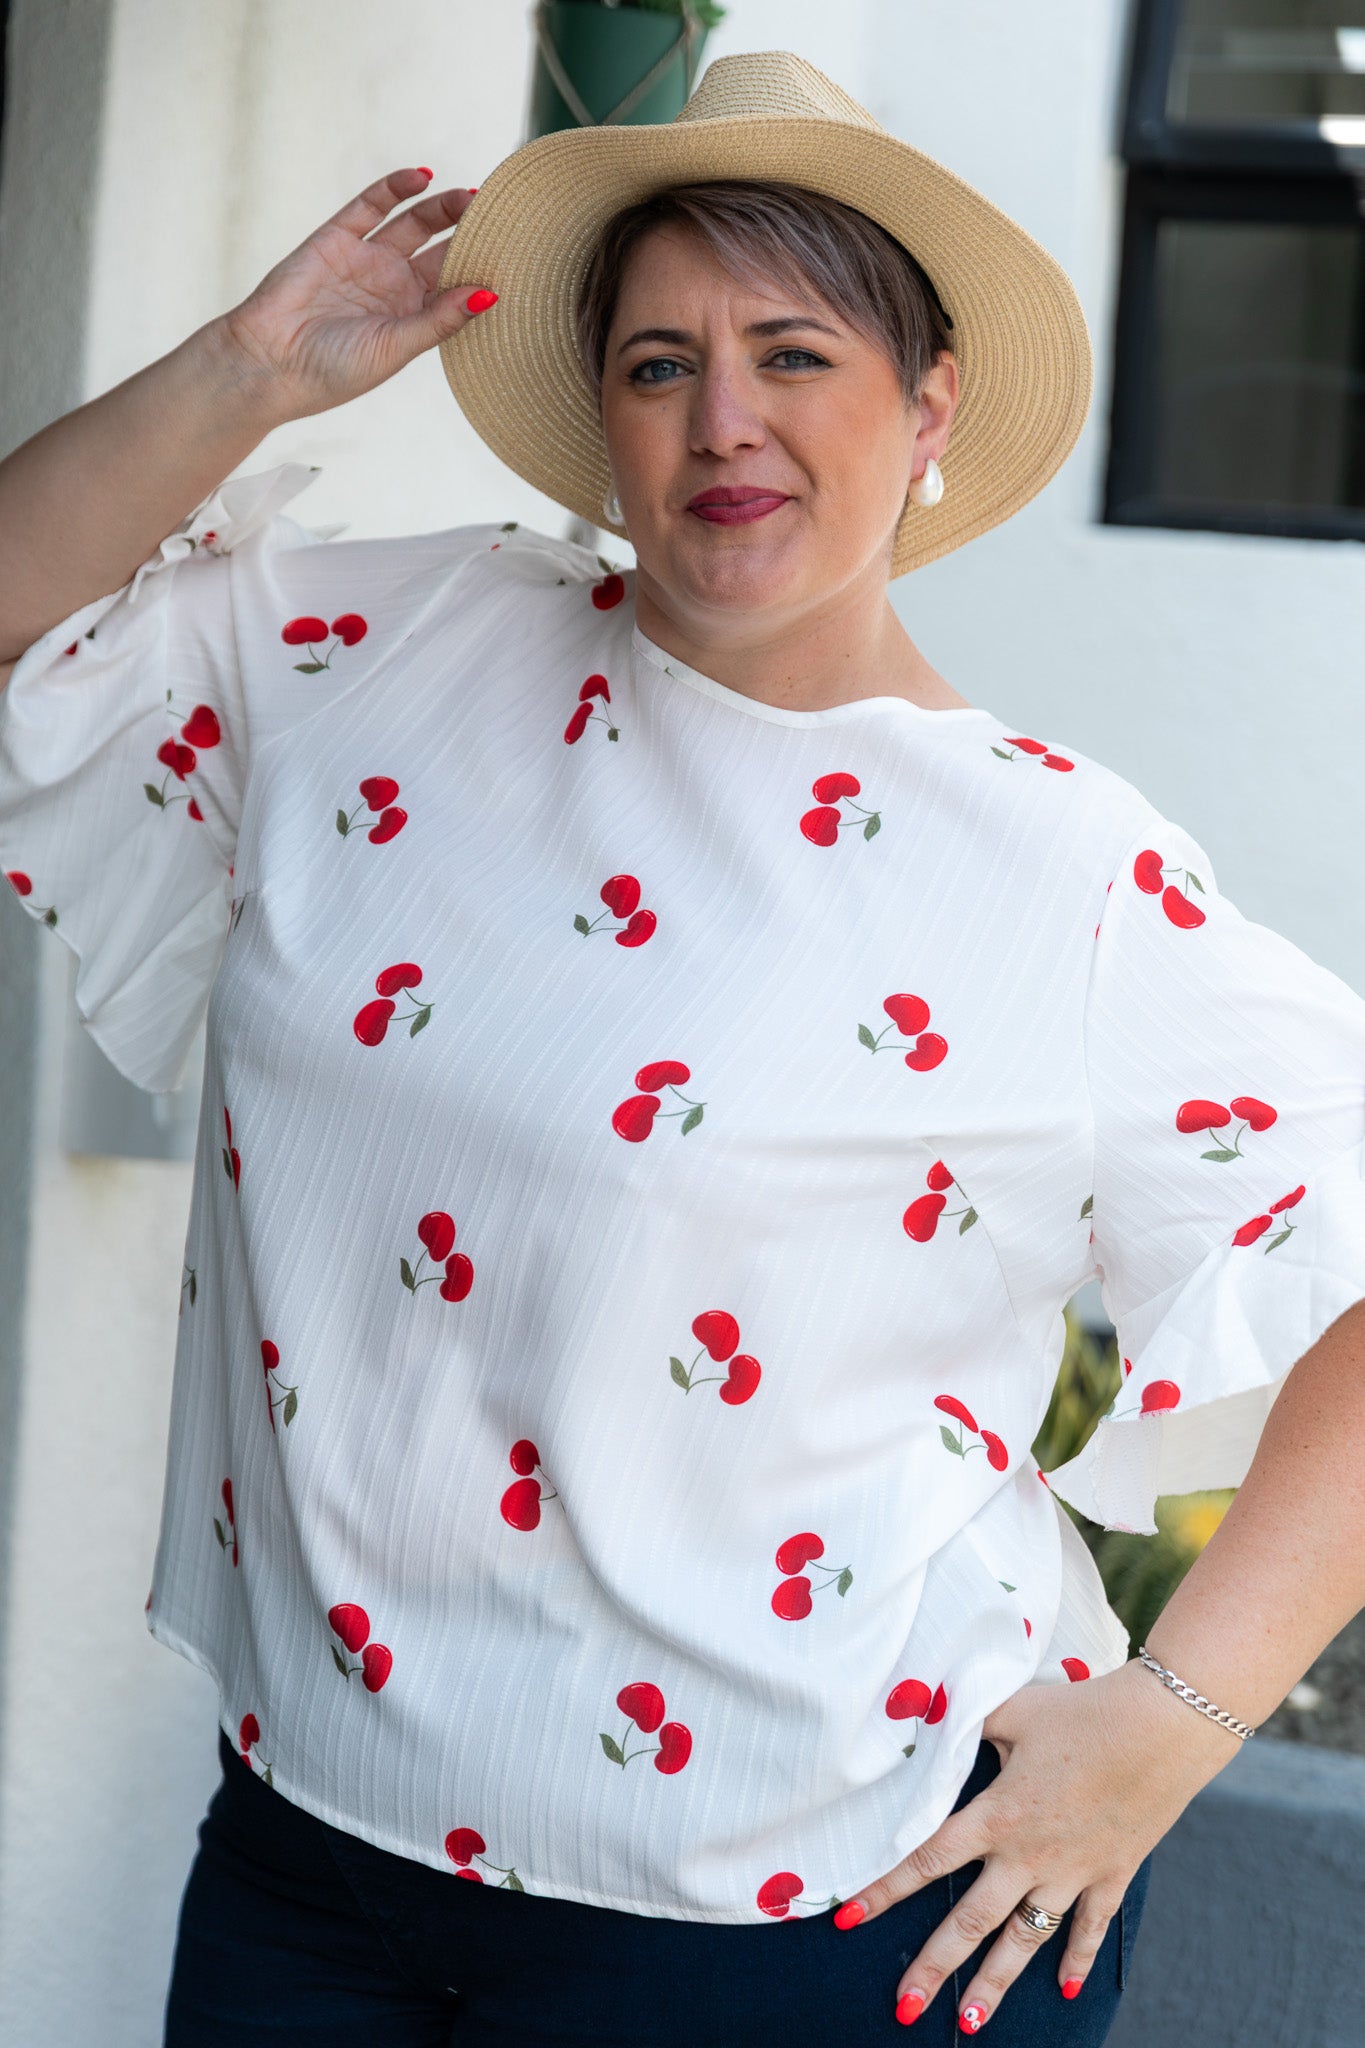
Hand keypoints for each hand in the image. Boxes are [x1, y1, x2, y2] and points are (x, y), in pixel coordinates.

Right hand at [213, 168, 493, 423]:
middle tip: (499, 216)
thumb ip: (440, 319)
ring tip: (469, 196)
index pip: (457, 285)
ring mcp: (367, 260)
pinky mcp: (337, 237)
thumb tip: (489, 295)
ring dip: (442, 207)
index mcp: (413, 319)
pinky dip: (395, 187)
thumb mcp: (396, 347)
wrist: (269, 362)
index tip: (517, 252)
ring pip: (413, 223)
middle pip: (442, 249)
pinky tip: (422, 176)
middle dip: (470, 232)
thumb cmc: (334, 371)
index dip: (483, 267)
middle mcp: (394, 287)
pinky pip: (371, 205)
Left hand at [833, 1657, 1236, 2030]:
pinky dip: (1077, 1960)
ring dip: (995, 1984)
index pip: (927, 1858)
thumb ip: (966, 1720)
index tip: (848, 1918)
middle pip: (970, 1922)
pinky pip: (1089, 1929)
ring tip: (969, 2024)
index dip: (884, 1889)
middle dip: (933, 1968)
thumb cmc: (1082, 1710)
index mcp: (998, 1814)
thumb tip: (925, 1714)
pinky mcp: (1112, 1875)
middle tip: (903, 2008)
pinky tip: (1063, 1990)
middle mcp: (1029, 1855)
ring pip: (1024, 1941)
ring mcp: (1073, 1872)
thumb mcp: (1012, 1708)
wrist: (1162, 1727)